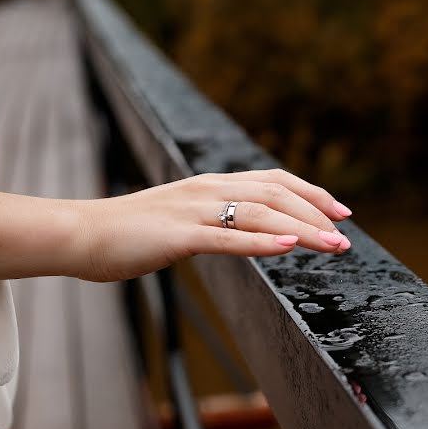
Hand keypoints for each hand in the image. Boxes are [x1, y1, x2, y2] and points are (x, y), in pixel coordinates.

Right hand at [74, 169, 352, 281]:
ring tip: (333, 245)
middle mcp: (207, 189)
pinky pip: (227, 238)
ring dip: (301, 229)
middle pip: (275, 194)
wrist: (82, 234)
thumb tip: (244, 231)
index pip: (272, 181)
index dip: (311, 193)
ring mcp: (192, 210)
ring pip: (259, 214)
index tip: (339, 212)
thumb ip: (212, 220)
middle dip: (316, 213)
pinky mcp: (177, 235)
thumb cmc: (129, 233)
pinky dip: (261, 242)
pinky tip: (288, 247)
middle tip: (345, 236)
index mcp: (209, 184)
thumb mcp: (180, 219)